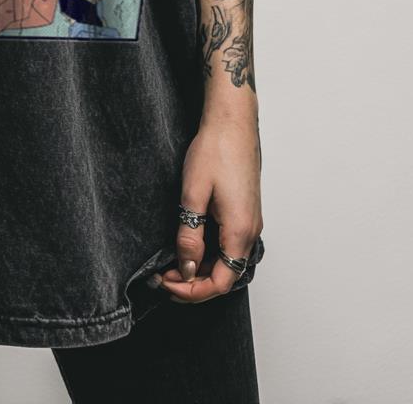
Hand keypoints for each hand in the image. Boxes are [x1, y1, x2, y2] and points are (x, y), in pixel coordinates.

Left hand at [156, 112, 261, 303]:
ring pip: (227, 261)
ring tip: (171, 263)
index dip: (192, 291)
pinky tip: (189, 245)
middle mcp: (251, 231)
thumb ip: (190, 235)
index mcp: (240, 231)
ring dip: (201, 268)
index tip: (166, 283)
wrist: (232, 122)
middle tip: (162, 276)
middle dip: (193, 283)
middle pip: (225, 276)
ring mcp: (250, 221)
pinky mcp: (245, 212)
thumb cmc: (215, 150)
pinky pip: (229, 245)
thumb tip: (187, 268)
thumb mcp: (193, 194)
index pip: (220, 282)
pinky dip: (209, 253)